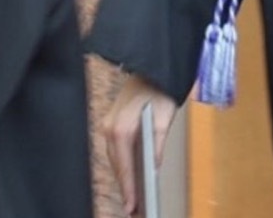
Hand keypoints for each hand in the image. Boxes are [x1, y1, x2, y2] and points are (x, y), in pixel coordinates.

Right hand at [102, 74, 177, 215]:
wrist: (151, 69)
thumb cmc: (159, 91)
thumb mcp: (164, 120)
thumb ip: (157, 146)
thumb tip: (153, 168)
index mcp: (122, 128)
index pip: (125, 166)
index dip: (129, 189)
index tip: (132, 206)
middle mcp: (110, 128)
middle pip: (118, 165)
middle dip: (125, 186)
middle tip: (134, 208)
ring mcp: (108, 125)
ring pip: (115, 159)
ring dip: (123, 176)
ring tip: (132, 197)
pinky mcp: (111, 122)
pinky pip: (115, 150)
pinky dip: (122, 164)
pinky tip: (129, 175)